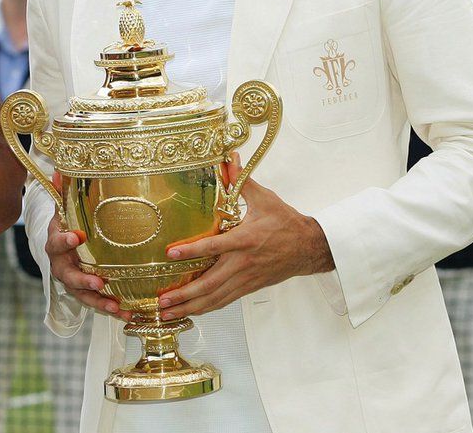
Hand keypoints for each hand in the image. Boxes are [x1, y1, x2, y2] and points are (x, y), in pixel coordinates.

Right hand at [44, 172, 130, 318]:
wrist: (66, 243)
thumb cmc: (69, 223)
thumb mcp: (65, 206)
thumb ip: (63, 190)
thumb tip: (59, 168)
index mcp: (57, 242)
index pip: (56, 242)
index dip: (64, 240)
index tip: (76, 236)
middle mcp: (62, 264)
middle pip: (68, 275)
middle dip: (82, 280)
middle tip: (98, 282)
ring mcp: (74, 281)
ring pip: (82, 295)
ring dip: (98, 301)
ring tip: (115, 306)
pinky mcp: (87, 292)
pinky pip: (97, 303)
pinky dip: (111, 309)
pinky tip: (127, 314)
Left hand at [156, 155, 333, 319]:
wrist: (310, 247)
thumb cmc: (286, 222)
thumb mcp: (265, 198)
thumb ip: (242, 180)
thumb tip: (228, 159)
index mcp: (245, 239)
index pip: (214, 247)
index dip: (191, 251)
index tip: (170, 255)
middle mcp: (243, 263)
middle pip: (210, 284)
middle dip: (184, 294)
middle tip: (162, 301)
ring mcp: (246, 278)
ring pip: (215, 298)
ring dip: (190, 307)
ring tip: (167, 313)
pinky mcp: (249, 287)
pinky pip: (224, 301)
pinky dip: (206, 308)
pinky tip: (190, 311)